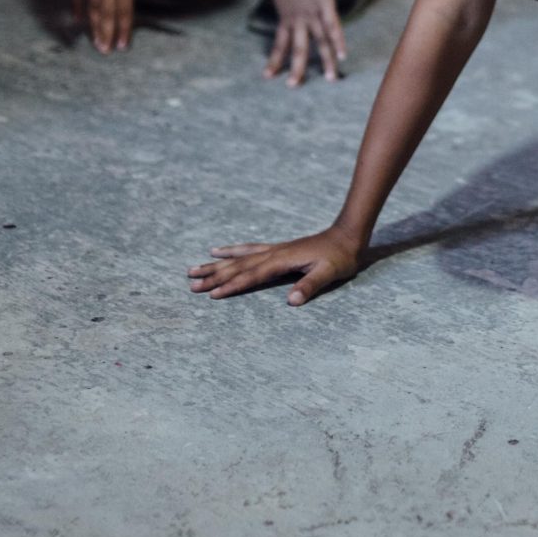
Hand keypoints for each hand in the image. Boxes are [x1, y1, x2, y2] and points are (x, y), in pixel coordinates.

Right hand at [73, 0, 180, 53]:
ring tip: (94, 42)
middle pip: (107, 13)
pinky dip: (78, 6)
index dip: (124, 28)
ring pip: (93, 6)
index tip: (122, 46)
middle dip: (106, 33)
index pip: (125, 10)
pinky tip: (78, 19)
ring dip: (94, 25)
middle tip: (105, 52)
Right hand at [188, 226, 363, 303]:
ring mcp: (273, 250)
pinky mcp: (276, 249)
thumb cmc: (340, 257)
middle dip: (213, 276)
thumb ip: (310, 285)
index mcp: (282, 261)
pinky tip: (218, 251)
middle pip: (237, 266)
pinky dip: (231, 251)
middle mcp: (273, 254)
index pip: (251, 276)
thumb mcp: (329, 273)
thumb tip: (291, 300)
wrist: (346, 235)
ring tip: (193, 269)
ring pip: (238, 258)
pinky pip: (247, 250)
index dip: (232, 286)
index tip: (212, 294)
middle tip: (191, 284)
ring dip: (216, 265)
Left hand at [263, 0, 345, 85]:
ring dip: (325, 61)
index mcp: (286, 16)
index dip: (274, 60)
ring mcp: (311, 13)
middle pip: (298, 48)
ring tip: (330, 78)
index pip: (280, 44)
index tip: (268, 75)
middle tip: (293, 87)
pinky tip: (343, 55)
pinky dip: (338, 42)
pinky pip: (332, 27)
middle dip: (296, 68)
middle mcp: (298, 19)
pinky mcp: (324, 4)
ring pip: (319, 42)